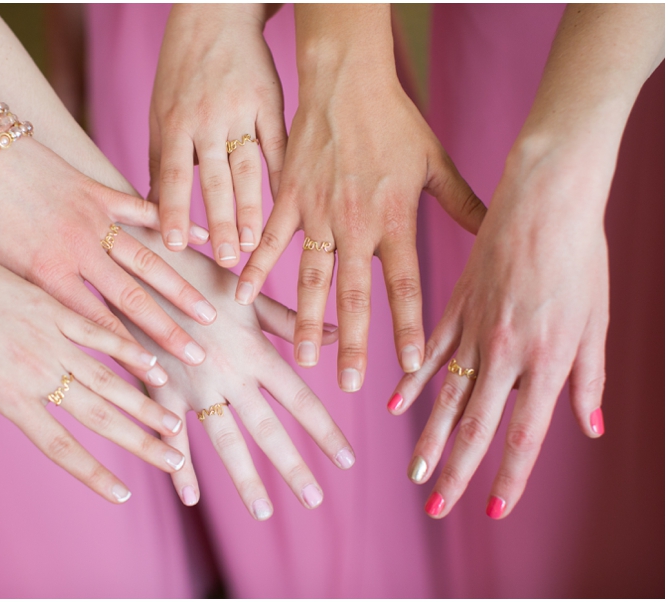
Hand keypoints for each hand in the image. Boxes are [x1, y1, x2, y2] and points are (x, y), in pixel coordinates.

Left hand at [0, 136, 217, 375]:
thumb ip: (22, 302)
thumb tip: (45, 339)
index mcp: (45, 277)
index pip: (97, 328)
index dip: (130, 357)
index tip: (161, 380)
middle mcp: (76, 252)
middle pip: (133, 301)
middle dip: (169, 332)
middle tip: (200, 356)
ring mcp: (92, 219)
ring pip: (148, 260)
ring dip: (182, 289)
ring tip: (211, 312)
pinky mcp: (97, 190)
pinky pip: (143, 210)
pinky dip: (173, 225)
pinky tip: (202, 241)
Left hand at [0, 225, 188, 500]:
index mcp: (7, 394)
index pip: (60, 446)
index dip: (94, 474)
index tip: (124, 496)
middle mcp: (36, 368)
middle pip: (98, 414)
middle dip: (140, 442)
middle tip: (174, 461)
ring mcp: (48, 333)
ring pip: (107, 375)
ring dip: (143, 401)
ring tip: (173, 421)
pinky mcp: (50, 303)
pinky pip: (98, 331)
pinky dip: (127, 348)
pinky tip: (152, 363)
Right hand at [119, 231, 350, 519]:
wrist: (134, 260)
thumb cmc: (195, 269)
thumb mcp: (244, 291)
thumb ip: (286, 319)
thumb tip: (333, 334)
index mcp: (255, 350)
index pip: (299, 400)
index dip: (324, 431)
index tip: (345, 460)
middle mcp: (229, 374)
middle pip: (268, 429)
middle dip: (293, 466)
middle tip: (315, 500)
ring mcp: (193, 385)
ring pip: (224, 440)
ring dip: (245, 478)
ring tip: (264, 511)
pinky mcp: (159, 387)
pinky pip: (171, 433)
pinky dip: (179, 466)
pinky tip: (190, 497)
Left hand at [149, 4, 285, 263]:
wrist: (215, 15)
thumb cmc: (180, 70)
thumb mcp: (160, 110)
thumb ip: (159, 159)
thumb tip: (151, 208)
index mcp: (174, 123)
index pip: (170, 176)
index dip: (173, 211)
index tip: (176, 246)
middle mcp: (206, 119)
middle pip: (213, 180)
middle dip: (220, 223)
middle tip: (227, 261)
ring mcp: (240, 111)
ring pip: (247, 167)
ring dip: (253, 209)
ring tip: (256, 245)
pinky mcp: (270, 102)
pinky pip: (278, 145)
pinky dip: (283, 176)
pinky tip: (289, 205)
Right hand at [237, 56, 484, 392]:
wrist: (346, 82)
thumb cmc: (394, 121)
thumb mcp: (435, 163)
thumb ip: (463, 203)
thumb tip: (495, 230)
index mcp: (393, 219)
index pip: (404, 284)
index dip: (409, 326)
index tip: (412, 365)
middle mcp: (355, 225)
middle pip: (355, 295)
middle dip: (353, 342)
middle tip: (349, 384)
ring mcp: (317, 214)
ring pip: (312, 279)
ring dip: (307, 321)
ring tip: (304, 359)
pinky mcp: (288, 200)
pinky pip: (269, 240)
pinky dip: (256, 268)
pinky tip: (242, 297)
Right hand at [390, 143, 608, 518]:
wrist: (545, 197)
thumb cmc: (580, 255)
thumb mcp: (596, 320)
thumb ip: (589, 378)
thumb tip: (590, 426)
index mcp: (547, 357)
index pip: (525, 432)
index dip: (510, 474)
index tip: (496, 509)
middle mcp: (505, 351)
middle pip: (476, 424)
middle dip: (459, 472)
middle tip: (438, 507)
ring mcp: (473, 329)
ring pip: (445, 396)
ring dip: (430, 439)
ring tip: (416, 473)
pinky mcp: (453, 307)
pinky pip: (428, 354)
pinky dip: (411, 384)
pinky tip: (394, 409)